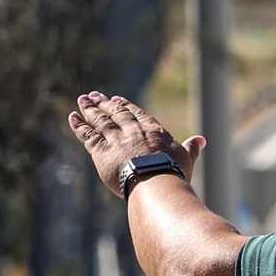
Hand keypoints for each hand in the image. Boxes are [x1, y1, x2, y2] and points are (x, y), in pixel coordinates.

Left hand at [68, 92, 205, 197]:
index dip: (127, 106)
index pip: (138, 115)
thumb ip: (191, 147)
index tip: (118, 99)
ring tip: (83, 100)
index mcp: (153, 131)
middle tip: (95, 95)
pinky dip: (80, 125)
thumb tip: (202, 140)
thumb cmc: (173, 172)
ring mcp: (116, 140)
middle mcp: (133, 131)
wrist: (155, 180)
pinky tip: (73, 116)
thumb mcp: (186, 158)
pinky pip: (88, 135)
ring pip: (101, 120)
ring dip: (90, 109)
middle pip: (117, 113)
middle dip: (105, 103)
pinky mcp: (101, 151)